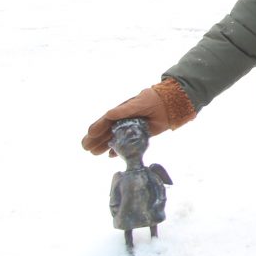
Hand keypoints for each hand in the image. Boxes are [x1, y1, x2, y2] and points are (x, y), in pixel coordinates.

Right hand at [81, 78, 196, 155]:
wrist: (170, 105)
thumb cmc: (152, 100)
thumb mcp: (137, 104)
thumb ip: (123, 110)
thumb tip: (108, 115)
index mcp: (121, 111)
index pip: (106, 121)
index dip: (97, 128)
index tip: (89, 135)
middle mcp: (124, 121)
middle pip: (107, 131)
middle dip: (96, 140)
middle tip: (86, 148)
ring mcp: (131, 129)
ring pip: (114, 139)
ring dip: (104, 146)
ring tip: (94, 153)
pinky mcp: (140, 136)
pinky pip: (127, 145)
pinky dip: (118, 150)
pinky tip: (110, 156)